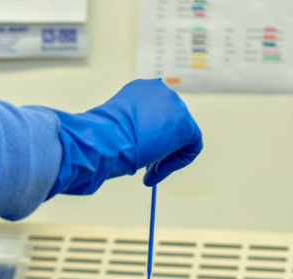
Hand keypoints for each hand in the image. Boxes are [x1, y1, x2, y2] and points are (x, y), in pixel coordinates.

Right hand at [47, 79, 201, 194]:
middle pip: (169, 124)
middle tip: (145, 170)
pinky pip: (192, 146)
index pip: (153, 115)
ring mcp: (174, 105)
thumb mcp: (114, 130)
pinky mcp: (185, 124)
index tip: (137, 156)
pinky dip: (178, 162)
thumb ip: (128, 132)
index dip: (147, 139)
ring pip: (180, 137)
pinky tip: (157, 171)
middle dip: (158, 149)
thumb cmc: (99, 140)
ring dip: (165, 158)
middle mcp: (159, 91)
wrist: (104, 140)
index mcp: (140, 89)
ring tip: (148, 174)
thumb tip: (138, 149)